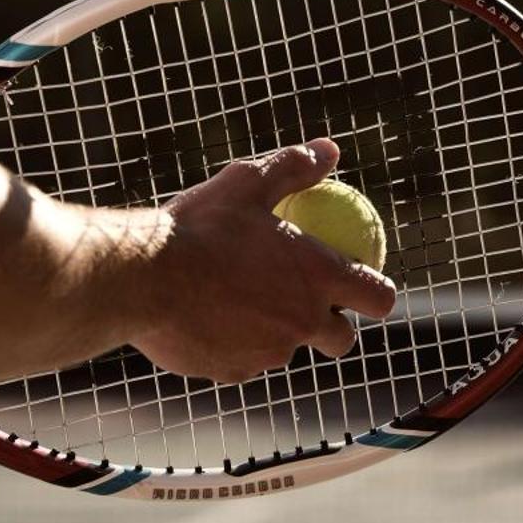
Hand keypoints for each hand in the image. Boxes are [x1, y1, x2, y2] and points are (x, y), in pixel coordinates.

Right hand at [133, 138, 396, 380]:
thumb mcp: (247, 182)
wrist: (142, 278)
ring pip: (285, 349)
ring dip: (276, 332)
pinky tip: (206, 319)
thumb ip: (294, 168)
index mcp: (318, 277)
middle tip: (309, 305)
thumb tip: (329, 150)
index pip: (379, 297)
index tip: (364, 282)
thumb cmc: (199, 225)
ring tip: (241, 302)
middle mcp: (303, 322)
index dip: (378, 293)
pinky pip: (243, 361)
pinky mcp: (233, 372)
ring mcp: (269, 353)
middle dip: (334, 327)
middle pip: (341, 339)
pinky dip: (233, 344)